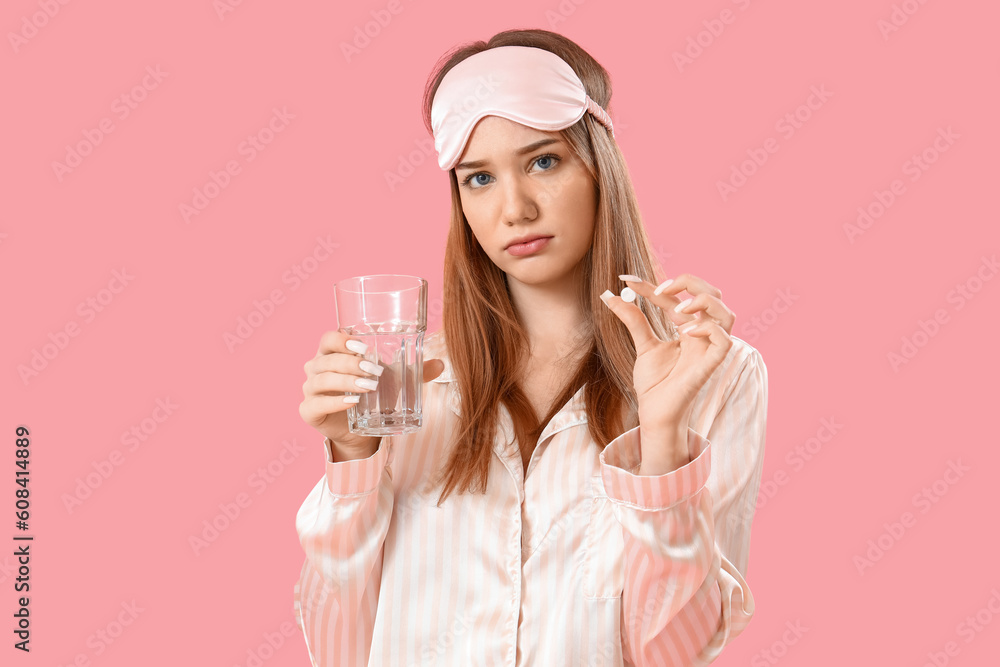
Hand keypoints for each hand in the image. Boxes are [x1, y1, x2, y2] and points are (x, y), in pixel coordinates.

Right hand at [299, 330, 443, 454]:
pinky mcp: (309, 412)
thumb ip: (415, 371)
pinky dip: (334, 401)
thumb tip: (441, 364)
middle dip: (351, 363)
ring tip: (369, 387)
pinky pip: (316, 404)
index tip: (364, 347)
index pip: (328, 338)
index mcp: (332, 353)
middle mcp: (316, 368)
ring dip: (346, 381)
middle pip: (326, 359)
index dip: (342, 340)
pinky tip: (352, 402)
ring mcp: (310, 390)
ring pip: (321, 380)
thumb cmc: (374, 395)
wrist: (362, 430)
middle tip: (375, 372)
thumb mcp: (395, 381)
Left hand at [601, 273, 734, 440]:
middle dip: (690, 282)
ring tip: (677, 309)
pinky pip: (724, 340)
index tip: (626, 280)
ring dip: (704, 302)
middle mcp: (702, 334)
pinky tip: (684, 332)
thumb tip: (610, 295)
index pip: (675, 297)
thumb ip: (633, 319)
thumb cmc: (654, 383)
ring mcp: (709, 349)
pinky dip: (707, 328)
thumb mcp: (642, 345)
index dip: (652, 286)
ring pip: (727, 313)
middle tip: (660, 289)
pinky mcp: (711, 365)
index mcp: (687, 328)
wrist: (653, 412)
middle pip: (713, 294)